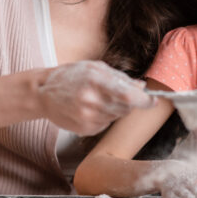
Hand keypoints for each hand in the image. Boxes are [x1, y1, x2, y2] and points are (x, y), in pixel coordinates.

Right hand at [38, 60, 153, 135]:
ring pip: (117, 116)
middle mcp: (91, 101)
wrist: (43, 93)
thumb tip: (142, 86)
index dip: (144, 100)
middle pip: (126, 108)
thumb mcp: (95, 68)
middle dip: (130, 102)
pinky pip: (106, 124)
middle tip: (119, 94)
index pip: (128, 95)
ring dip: (116, 108)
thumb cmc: (71, 76)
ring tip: (99, 98)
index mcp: (95, 81)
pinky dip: (104, 116)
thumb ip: (120, 77)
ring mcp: (87, 117)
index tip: (154, 100)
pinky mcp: (85, 129)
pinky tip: (90, 108)